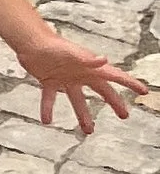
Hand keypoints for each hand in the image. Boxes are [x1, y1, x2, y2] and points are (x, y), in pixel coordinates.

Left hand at [13, 27, 147, 133]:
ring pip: (77, 100)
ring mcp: (66, 79)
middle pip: (102, 91)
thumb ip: (87, 59)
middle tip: (124, 115)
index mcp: (91, 67)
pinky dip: (48, 109)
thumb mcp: (72, 53)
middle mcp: (81, 74)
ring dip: (83, 115)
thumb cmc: (54, 45)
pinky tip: (47, 121)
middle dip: (114, 103)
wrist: (31, 42)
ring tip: (88, 131)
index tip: (143, 91)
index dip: (130, 83)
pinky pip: (50, 99)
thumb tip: (104, 60)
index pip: (115, 75)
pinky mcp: (50, 82)